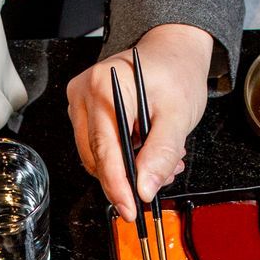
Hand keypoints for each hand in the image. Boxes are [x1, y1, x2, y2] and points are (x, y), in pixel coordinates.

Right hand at [66, 24, 213, 220]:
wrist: (173, 51)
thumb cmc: (175, 72)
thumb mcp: (178, 114)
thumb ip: (161, 152)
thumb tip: (144, 188)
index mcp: (105, 86)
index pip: (104, 148)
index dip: (117, 185)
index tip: (130, 209)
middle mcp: (85, 93)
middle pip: (96, 156)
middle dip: (127, 178)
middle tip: (161, 179)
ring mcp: (81, 102)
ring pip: (96, 157)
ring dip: (126, 170)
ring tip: (160, 162)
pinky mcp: (85, 111)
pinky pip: (98, 148)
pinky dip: (123, 159)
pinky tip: (145, 152)